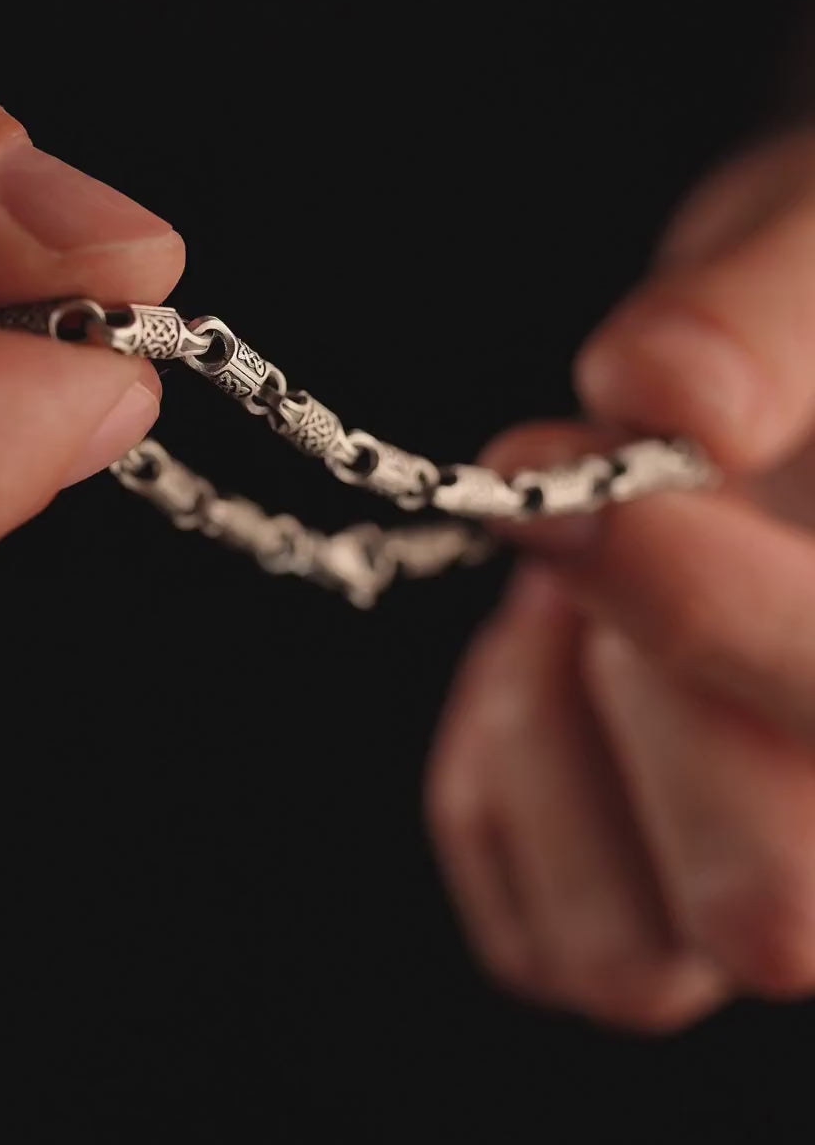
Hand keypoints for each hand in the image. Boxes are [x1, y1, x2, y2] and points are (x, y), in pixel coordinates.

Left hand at [426, 126, 814, 1030]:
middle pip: (768, 910)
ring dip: (547, 737)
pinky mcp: (641, 911)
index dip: (711, 618)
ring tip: (562, 589)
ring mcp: (766, 892)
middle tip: (572, 513)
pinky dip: (491, 776)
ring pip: (635, 958)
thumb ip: (764, 317)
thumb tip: (663, 399)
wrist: (793, 384)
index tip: (569, 481)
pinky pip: (533, 929)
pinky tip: (536, 654)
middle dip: (633, 684)